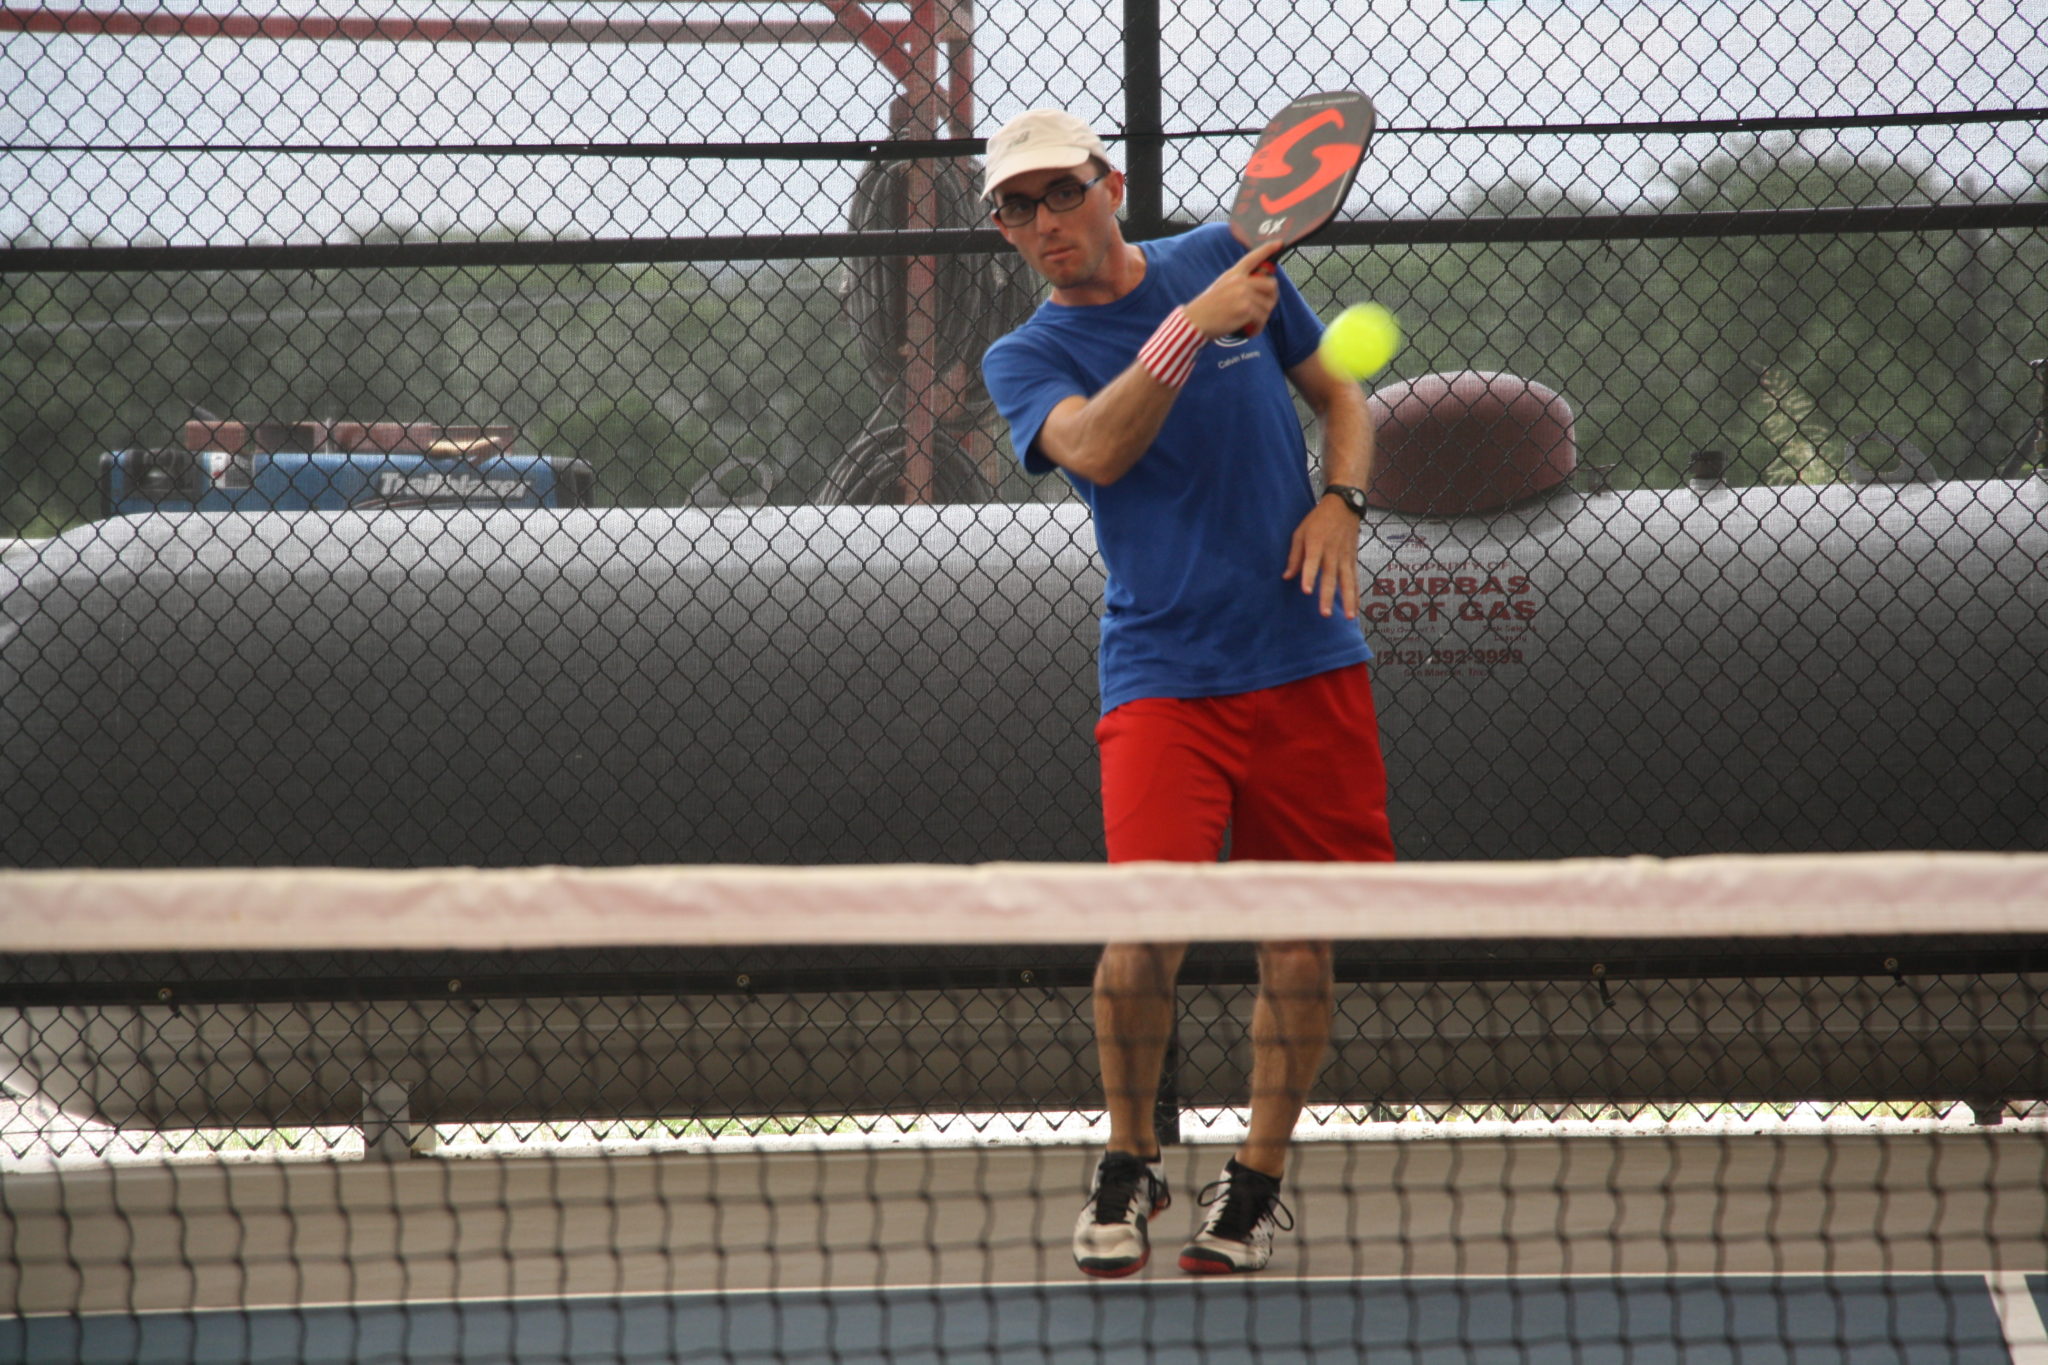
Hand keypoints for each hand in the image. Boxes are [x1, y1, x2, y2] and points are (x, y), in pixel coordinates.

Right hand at [1182, 240, 1283, 339]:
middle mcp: (1240, 281)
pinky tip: (1251, 330)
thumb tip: (1260, 287)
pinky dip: (1258, 327)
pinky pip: (1262, 319)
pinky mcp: (1245, 309)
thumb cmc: (1207, 308)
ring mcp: (1243, 294)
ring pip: (1268, 305)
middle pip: (1271, 285)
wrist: (1195, 321)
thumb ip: (1239, 283)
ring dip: (1263, 317)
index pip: (1253, 257)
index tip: (1279, 243)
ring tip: (1252, 323)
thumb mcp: (1221, 287)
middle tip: (1265, 308)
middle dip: (1272, 298)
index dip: (1268, 248)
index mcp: (1233, 274)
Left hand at [1284, 494, 1362, 618]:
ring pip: (1347, 582)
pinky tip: (1355, 610)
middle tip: (1325, 614)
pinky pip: (1355, 580)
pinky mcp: (1353, 560)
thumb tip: (1286, 577)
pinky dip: (1356, 596)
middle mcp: (1332, 552)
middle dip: (1328, 596)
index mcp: (1316, 544)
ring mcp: (1345, 557)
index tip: (1306, 591)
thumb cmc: (1318, 521)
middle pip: (1330, 577)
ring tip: (1348, 618)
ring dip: (1348, 600)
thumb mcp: (1300, 533)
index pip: (1312, 562)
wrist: (1344, 506)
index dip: (1309, 576)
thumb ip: (1294, 556)